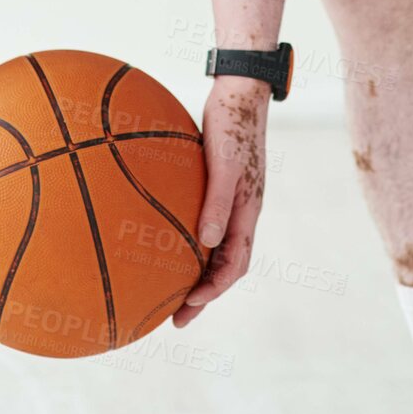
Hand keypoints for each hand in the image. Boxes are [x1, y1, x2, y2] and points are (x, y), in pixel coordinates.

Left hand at [172, 75, 269, 327]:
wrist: (238, 94)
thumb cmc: (232, 125)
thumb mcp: (226, 165)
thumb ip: (218, 203)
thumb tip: (206, 244)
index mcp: (248, 213)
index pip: (235, 265)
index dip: (213, 290)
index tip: (188, 306)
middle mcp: (241, 213)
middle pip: (224, 265)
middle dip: (202, 294)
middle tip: (175, 319)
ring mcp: (230, 201)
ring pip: (214, 248)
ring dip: (196, 272)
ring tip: (168, 290)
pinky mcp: (218, 187)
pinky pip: (204, 223)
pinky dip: (189, 241)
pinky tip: (164, 241)